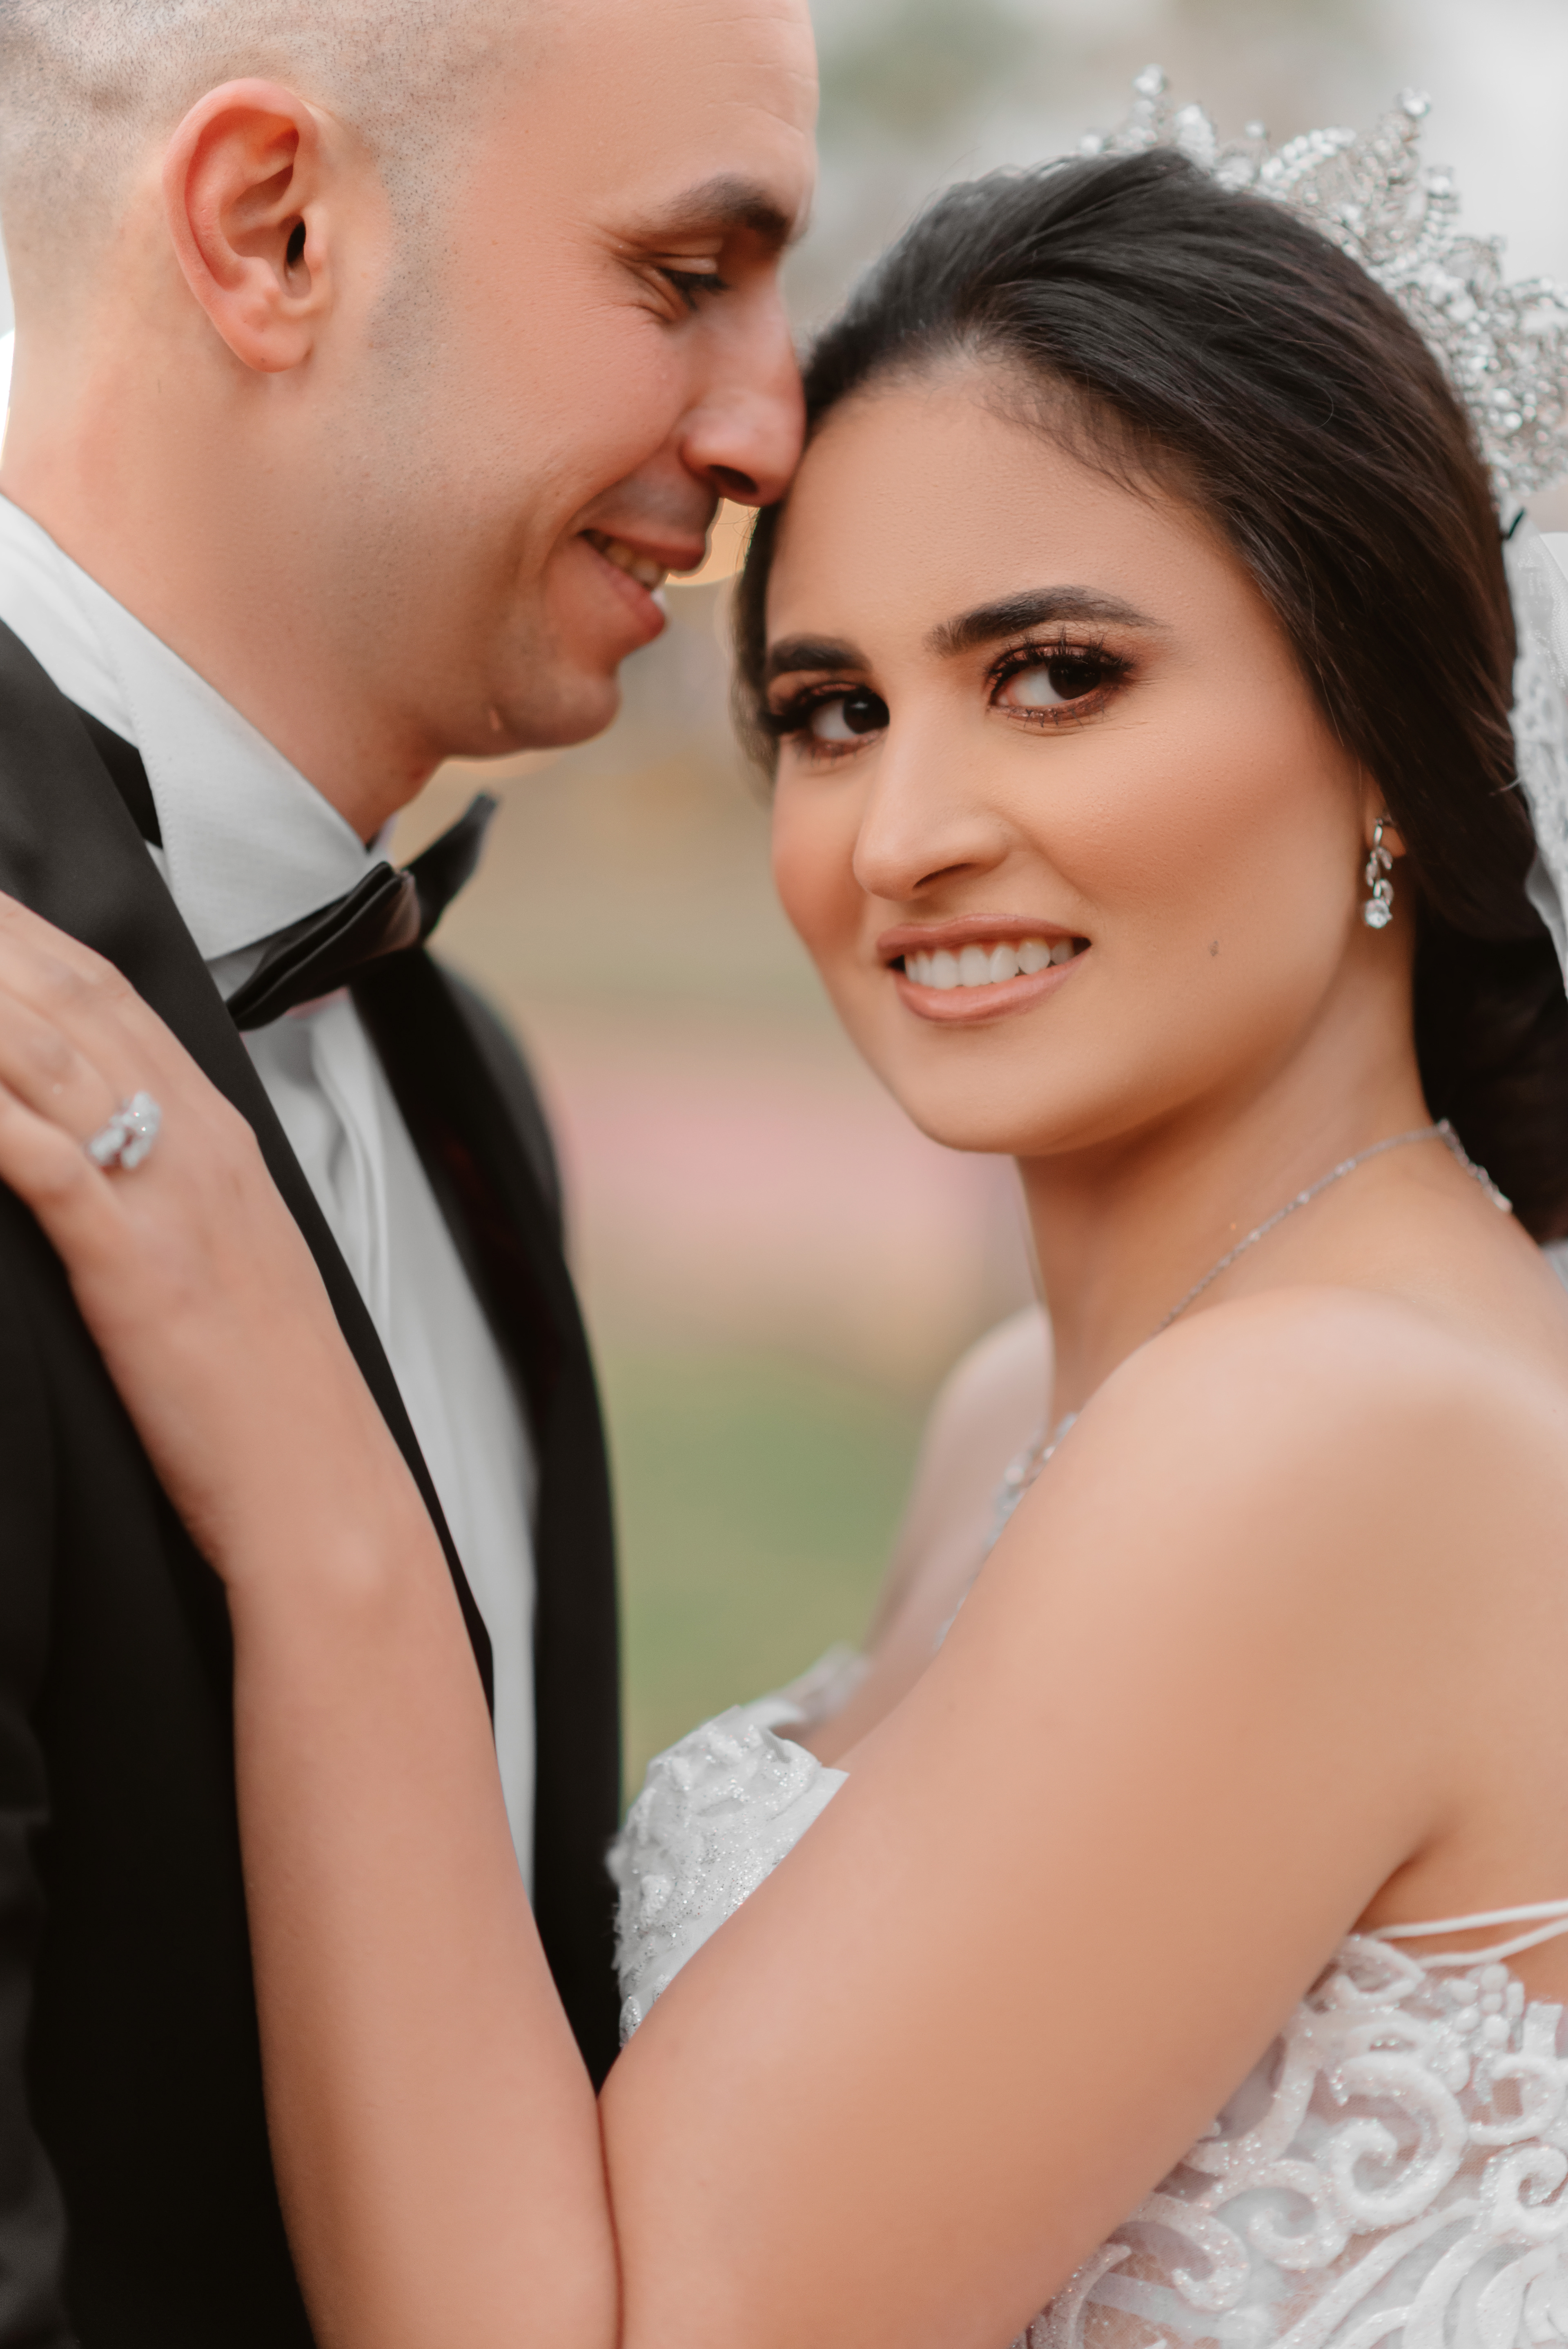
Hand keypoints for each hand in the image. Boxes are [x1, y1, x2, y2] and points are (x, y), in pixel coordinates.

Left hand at [0, 892, 407, 1582]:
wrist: (322, 1492)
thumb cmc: (261, 1402)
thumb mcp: (218, 1270)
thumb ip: (162, 1197)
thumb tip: (96, 1162)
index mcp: (219, 1140)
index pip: (108, 995)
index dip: (27, 932)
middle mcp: (198, 1144)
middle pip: (68, 997)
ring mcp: (170, 1198)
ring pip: (45, 1052)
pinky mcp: (134, 1262)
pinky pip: (40, 1156)